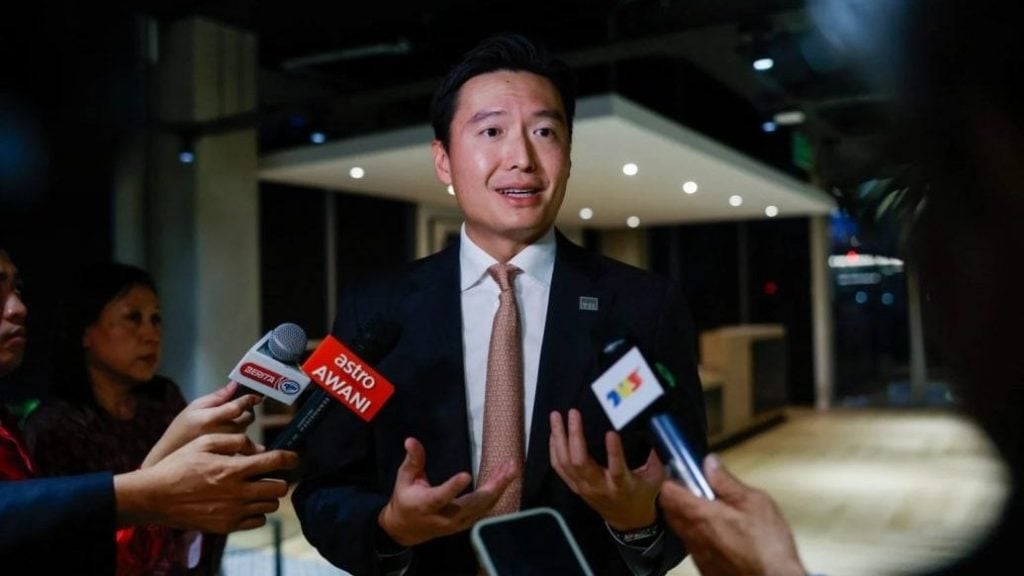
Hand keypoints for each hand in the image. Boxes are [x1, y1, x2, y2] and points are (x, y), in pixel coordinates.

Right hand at [116, 433, 298, 532]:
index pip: (275, 462)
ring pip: (270, 506)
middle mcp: (238, 492)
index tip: (294, 458)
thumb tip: (256, 446)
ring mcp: (233, 512)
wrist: (154, 497)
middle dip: (279, 479)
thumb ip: (234, 441)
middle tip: (269, 475)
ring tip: (255, 489)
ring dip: (268, 496)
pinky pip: (256, 521)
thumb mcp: (204, 442)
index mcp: (234, 468)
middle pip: (279, 488)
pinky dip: (256, 512)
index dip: (291, 458)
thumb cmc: (178, 466)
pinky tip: (245, 504)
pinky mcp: (226, 526)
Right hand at [142, 382, 260, 467]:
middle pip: (247, 418)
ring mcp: (224, 448)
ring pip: (246, 430)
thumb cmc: (181, 429)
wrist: (170, 457)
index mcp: (209, 419)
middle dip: (247, 411)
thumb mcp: (194, 408)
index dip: (248, 400)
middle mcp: (219, 433)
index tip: (256, 396)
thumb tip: (235, 384)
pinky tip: (228, 435)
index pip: (236, 407)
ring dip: (243, 423)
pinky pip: (242, 443)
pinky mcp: (228, 457)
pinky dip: (239, 437)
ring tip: (229, 422)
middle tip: (240, 407)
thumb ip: (217, 397)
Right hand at [378, 437, 518, 546]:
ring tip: (512, 467)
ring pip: (483, 507)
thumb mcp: (404, 479)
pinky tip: (506, 477)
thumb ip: (413, 460)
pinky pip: (485, 509)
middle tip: (509, 467)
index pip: (441, 497)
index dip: (453, 487)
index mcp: (426, 505)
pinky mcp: (466, 523)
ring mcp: (458, 523)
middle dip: (493, 487)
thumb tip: (411, 440)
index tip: (466, 475)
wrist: (407, 529)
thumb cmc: (405, 499)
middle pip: (472, 504)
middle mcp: (445, 517)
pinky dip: (497, 493)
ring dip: (500, 487)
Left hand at [549, 409, 663, 529]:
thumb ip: (655, 456)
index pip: (617, 469)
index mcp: (621, 485)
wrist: (627, 520)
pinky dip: (553, 449)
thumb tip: (656, 429)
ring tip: (555, 416)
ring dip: (559, 438)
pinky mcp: (574, 487)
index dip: (614, 452)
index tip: (611, 432)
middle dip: (574, 435)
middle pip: (580, 462)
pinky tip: (553, 433)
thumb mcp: (655, 478)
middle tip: (573, 413)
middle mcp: (599, 486)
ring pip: (565, 462)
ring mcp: (583, 487)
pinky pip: (559, 467)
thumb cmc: (642, 495)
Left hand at [659, 455, 805, 575]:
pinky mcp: (705, 567)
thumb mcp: (755, 502)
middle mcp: (692, 536)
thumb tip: (710, 464)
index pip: (667, 492)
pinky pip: (692, 544)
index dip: (673, 479)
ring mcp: (696, 554)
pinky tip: (720, 532)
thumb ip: (727, 482)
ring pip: (680, 528)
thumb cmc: (768, 546)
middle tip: (700, 490)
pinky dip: (699, 533)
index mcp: (700, 515)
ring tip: (713, 510)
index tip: (684, 473)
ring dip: (689, 516)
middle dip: (679, 496)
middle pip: (669, 510)